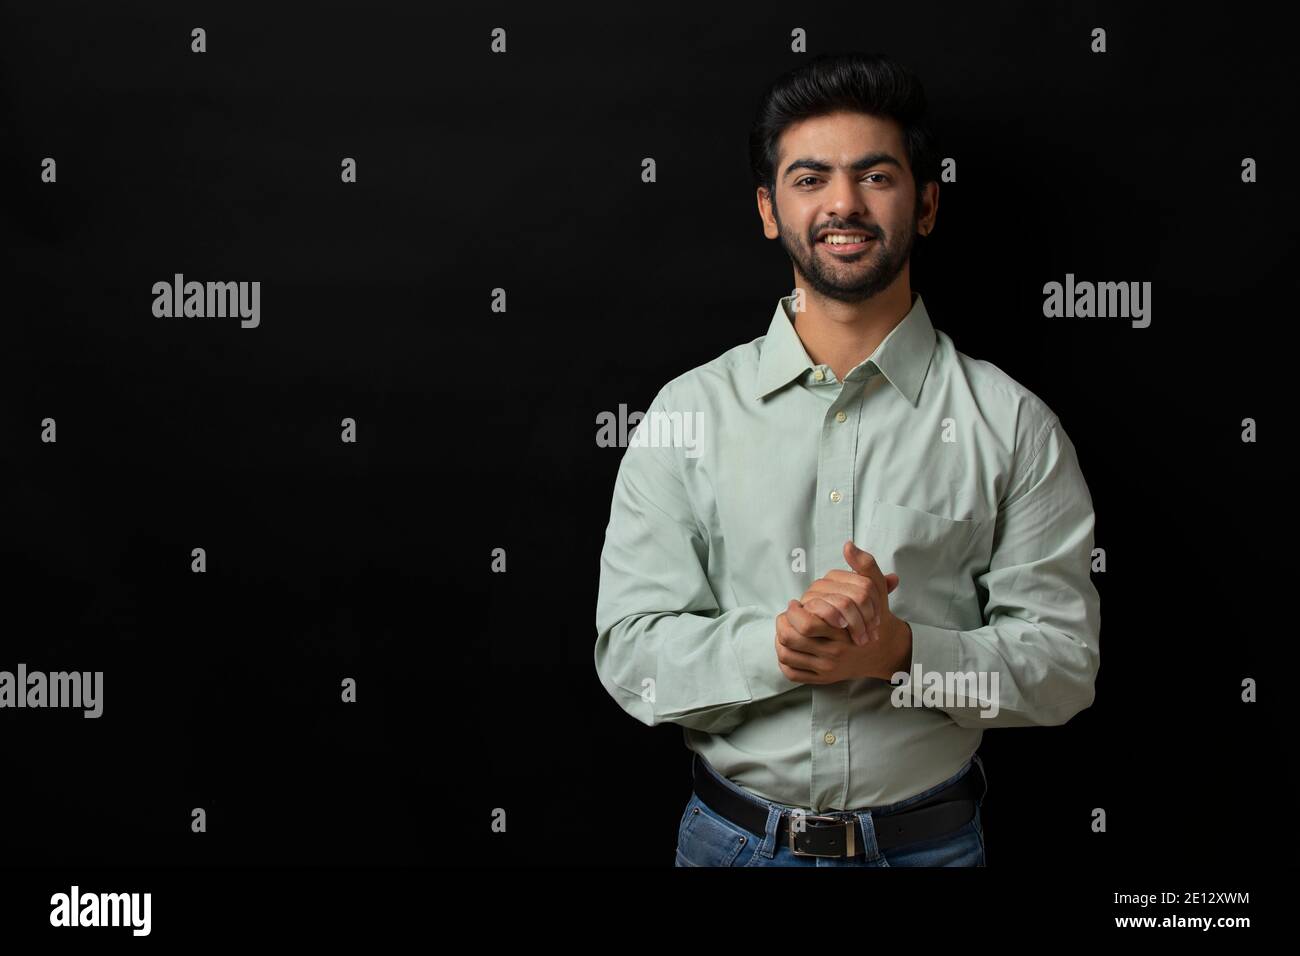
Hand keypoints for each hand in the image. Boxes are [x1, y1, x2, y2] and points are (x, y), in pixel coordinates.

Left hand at [773, 541, 911, 683]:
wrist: (884, 650)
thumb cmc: (876, 617)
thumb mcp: (875, 590)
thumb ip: (865, 566)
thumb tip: (849, 545)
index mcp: (843, 633)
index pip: (806, 625)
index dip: (794, 612)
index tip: (796, 603)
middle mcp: (833, 655)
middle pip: (791, 640)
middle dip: (782, 623)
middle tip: (787, 614)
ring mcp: (826, 670)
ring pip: (787, 655)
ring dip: (779, 639)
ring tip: (785, 626)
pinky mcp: (820, 680)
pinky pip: (791, 672)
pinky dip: (783, 659)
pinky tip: (789, 645)